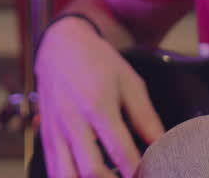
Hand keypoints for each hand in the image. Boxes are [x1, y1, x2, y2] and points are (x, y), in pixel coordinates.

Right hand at [34, 16, 164, 177]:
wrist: (60, 44)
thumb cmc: (99, 62)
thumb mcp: (129, 82)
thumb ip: (145, 117)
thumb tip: (163, 146)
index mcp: (98, 105)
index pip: (122, 152)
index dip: (139, 172)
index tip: (152, 174)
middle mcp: (72, 121)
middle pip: (92, 171)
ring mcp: (55, 130)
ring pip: (65, 177)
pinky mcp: (44, 135)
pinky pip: (53, 170)